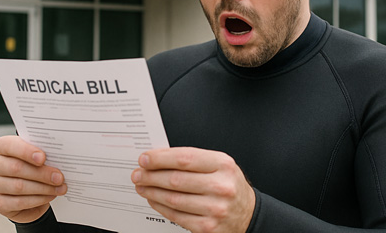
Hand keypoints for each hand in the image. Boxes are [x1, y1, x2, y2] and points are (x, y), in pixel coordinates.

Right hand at [0, 136, 67, 222]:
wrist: (29, 191)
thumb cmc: (34, 167)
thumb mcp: (38, 156)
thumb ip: (43, 154)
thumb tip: (60, 158)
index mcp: (1, 147)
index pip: (9, 145)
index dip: (26, 151)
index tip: (43, 157)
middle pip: (16, 168)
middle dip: (41, 173)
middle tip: (59, 177)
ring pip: (19, 186)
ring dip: (44, 188)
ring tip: (60, 188)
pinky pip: (20, 202)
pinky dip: (38, 199)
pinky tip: (50, 196)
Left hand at [132, 147, 255, 232]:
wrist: (247, 213)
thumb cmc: (229, 186)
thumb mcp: (221, 166)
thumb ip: (194, 160)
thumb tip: (159, 159)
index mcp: (223, 165)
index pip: (185, 159)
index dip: (160, 158)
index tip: (145, 159)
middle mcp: (221, 186)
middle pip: (175, 179)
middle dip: (151, 176)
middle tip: (138, 174)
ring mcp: (214, 209)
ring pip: (173, 199)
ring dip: (152, 192)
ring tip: (142, 186)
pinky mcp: (207, 227)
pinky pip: (176, 216)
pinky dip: (160, 207)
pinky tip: (153, 200)